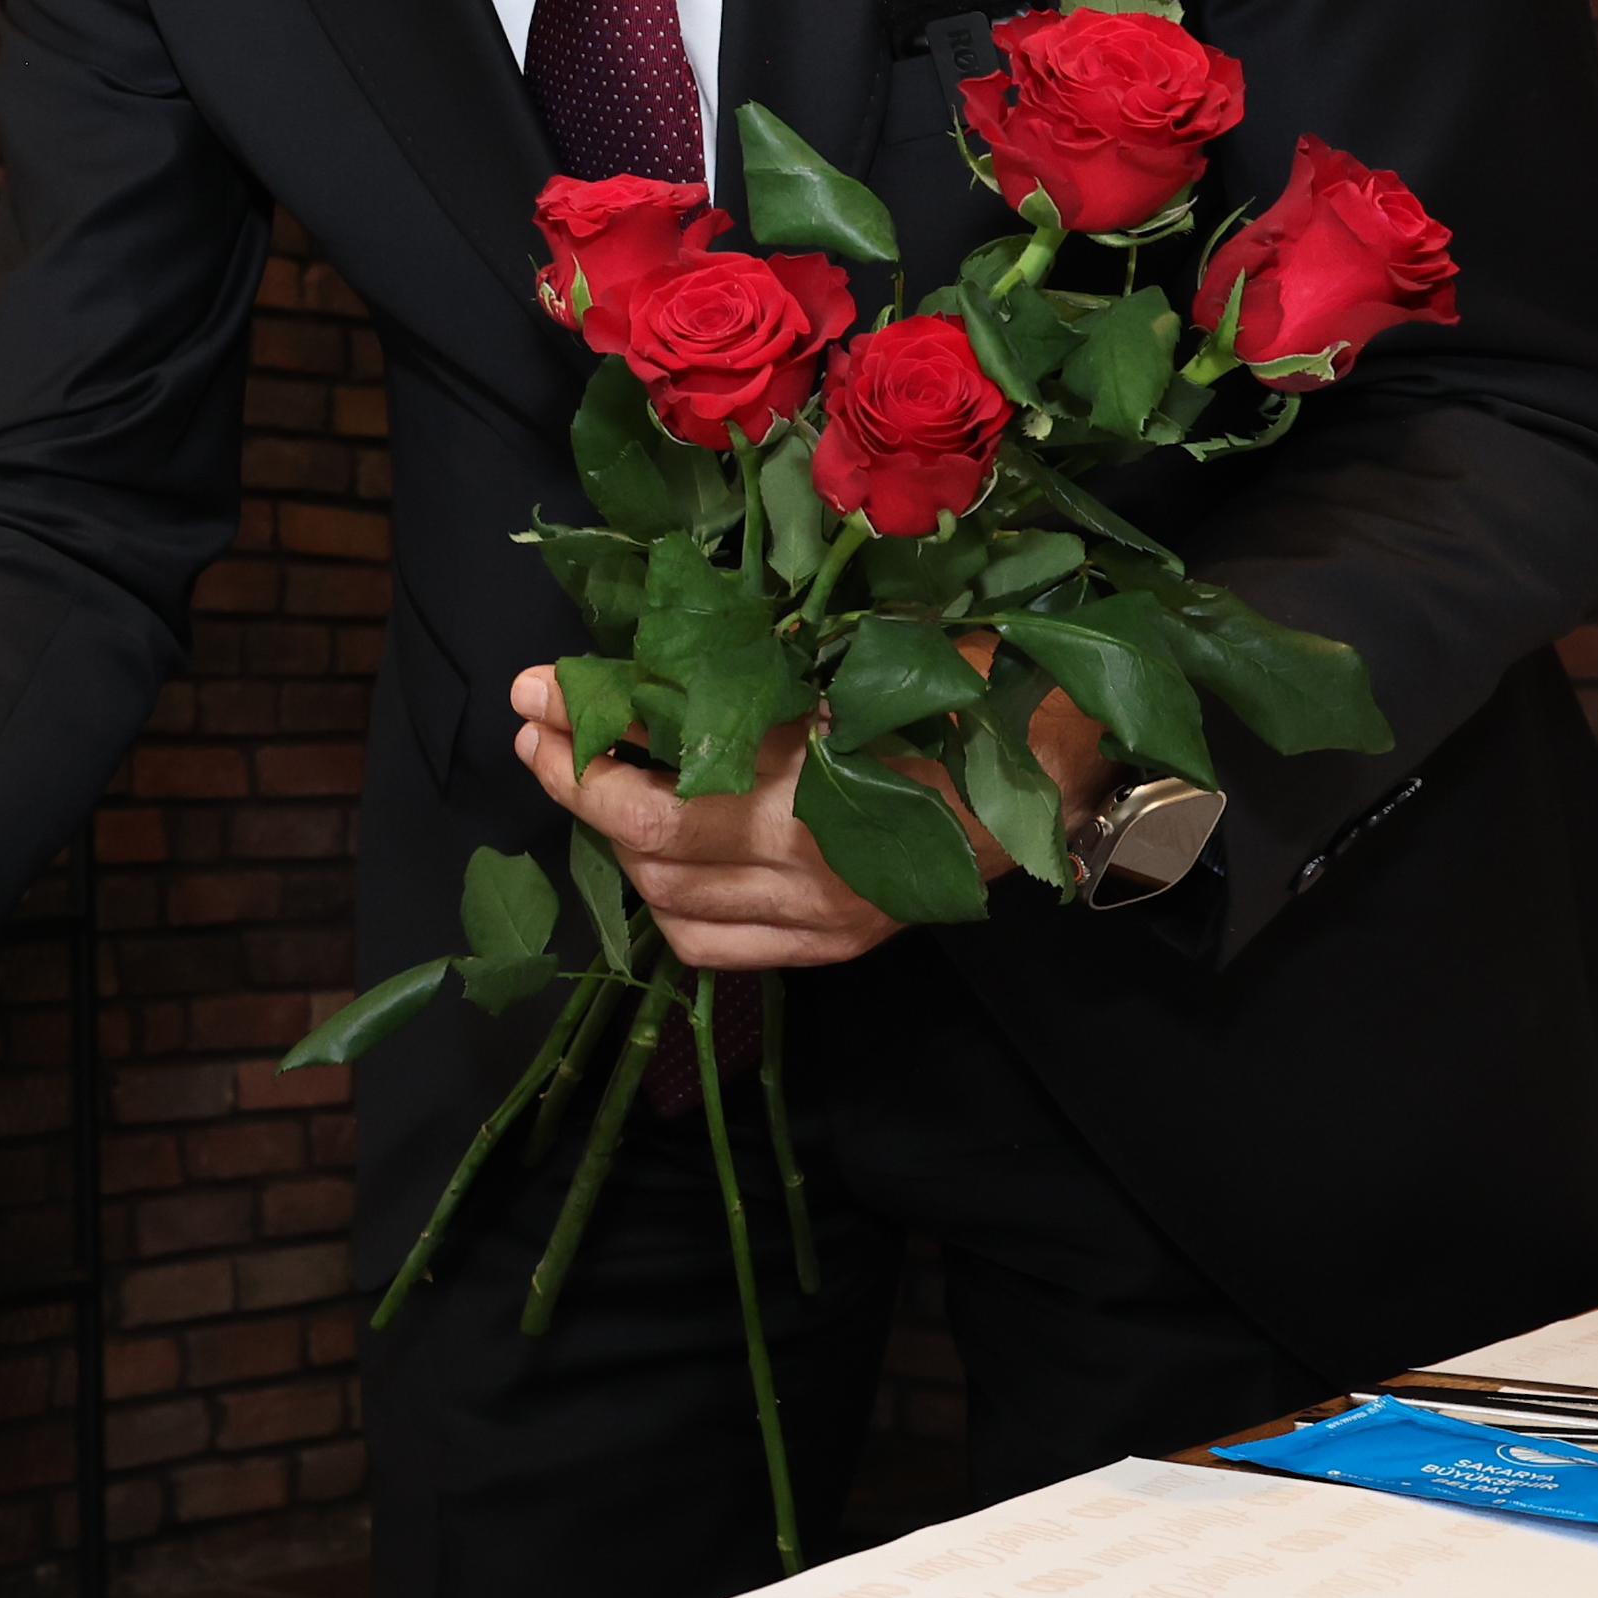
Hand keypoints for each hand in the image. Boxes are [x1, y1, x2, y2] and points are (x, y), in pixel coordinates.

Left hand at [506, 665, 1114, 970]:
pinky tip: (647, 858)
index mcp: (825, 767)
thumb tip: (639, 660)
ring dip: (610, 841)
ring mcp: (823, 912)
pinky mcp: (832, 945)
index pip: (669, 761)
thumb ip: (752, 667)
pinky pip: (713, 947)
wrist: (1061, 767)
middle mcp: (816, 854)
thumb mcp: (858, 650)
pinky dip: (663, 904)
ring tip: (584, 783)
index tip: (536, 688)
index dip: (591, 726)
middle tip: (539, 732)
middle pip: (653, 836)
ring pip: (670, 896)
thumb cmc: (958, 682)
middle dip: (577, 781)